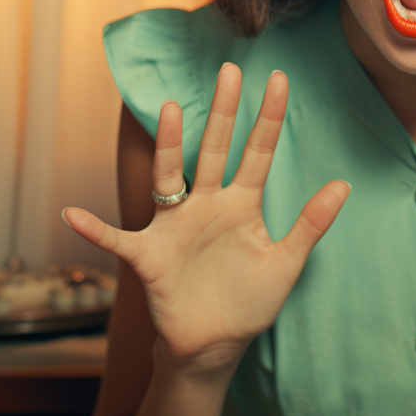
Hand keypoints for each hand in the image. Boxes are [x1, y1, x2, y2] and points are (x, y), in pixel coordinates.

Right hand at [63, 65, 349, 373]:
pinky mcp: (149, 256)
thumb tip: (343, 184)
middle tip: (229, 70)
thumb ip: (311, 224)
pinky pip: (117, 240)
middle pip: (216, 149)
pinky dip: (95, 230)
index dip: (268, 117)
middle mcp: (207, 204)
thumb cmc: (249, 301)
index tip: (278, 78)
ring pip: (171, 177)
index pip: (258, 152)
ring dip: (170, 145)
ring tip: (172, 109)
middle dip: (223, 112)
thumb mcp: (286, 263)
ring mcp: (176, 226)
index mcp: (242, 204)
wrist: (213, 345)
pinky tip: (72, 214)